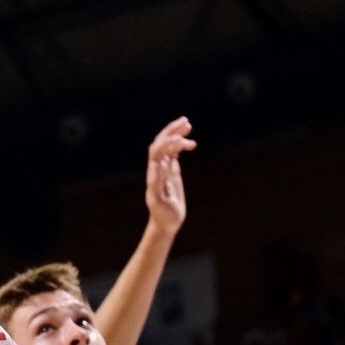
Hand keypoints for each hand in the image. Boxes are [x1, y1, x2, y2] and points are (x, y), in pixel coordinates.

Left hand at [145, 116, 196, 234]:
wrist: (166, 222)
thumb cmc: (162, 214)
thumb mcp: (159, 201)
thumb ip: (157, 183)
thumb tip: (157, 164)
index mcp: (154, 172)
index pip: (157, 150)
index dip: (168, 141)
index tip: (182, 139)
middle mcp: (158, 167)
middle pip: (162, 142)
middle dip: (172, 130)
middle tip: (186, 121)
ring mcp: (165, 168)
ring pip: (169, 146)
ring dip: (177, 134)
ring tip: (189, 125)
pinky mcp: (171, 172)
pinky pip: (174, 154)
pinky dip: (181, 145)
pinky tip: (190, 143)